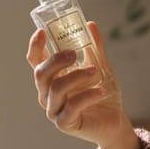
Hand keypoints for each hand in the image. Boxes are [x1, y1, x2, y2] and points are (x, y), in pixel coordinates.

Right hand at [27, 21, 138, 148]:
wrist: (114, 122)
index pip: (35, 61)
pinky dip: (88, 96)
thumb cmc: (102, 94)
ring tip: (96, 72)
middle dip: (56, 61)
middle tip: (74, 53)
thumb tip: (90, 25)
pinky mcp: (65, 123)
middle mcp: (47, 94)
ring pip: (57, 88)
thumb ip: (94, 48)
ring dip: (78, 77)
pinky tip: (102, 91)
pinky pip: (72, 106)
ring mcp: (54, 110)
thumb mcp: (100, 67)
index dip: (35, 46)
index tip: (42, 31)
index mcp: (51, 79)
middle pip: (41, 74)